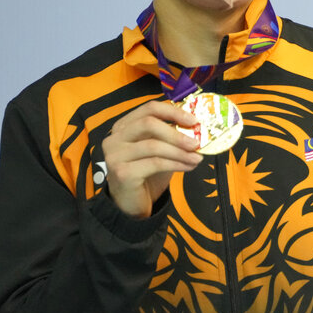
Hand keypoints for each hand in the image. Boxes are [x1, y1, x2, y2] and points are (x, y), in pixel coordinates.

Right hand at [101, 100, 202, 218]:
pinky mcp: (122, 172)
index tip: (193, 120)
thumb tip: (197, 126)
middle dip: (176, 133)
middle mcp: (115, 138)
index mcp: (124, 126)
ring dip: (180, 151)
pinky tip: (189, 167)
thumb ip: (170, 136)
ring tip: (197, 158)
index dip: (173, 112)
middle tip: (197, 142)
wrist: (131, 204)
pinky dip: (176, 164)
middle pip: (148, 123)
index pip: (149, 109)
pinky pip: (155, 163)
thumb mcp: (159, 149)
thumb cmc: (146, 173)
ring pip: (153, 145)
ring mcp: (116, 155)